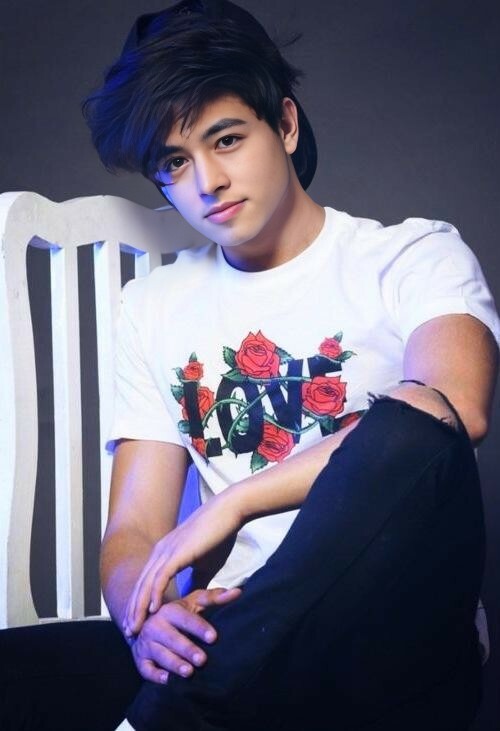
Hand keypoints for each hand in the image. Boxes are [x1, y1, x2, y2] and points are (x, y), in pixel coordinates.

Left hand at [124, 492, 241, 635]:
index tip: (136, 624)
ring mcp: (167, 551)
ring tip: (134, 628)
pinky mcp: (177, 553)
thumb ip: (196, 581)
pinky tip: (153, 610)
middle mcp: (160, 552)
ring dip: (139, 607)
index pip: (146, 583)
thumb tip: (192, 599)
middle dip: (133, 610)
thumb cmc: (219, 536)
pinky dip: (155, 594)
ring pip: (147, 584)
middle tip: (128, 632)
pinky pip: (161, 577)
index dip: (139, 604)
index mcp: (165, 553)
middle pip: (141, 586)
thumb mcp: (205, 565)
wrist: (228, 512)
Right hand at [130, 587, 240, 683]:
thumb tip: (238, 592)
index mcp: (169, 610)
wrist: (145, 625)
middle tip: (203, 660)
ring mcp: (146, 643)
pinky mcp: (140, 660)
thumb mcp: (193, 603)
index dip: (199, 627)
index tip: (213, 637)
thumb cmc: (177, 615)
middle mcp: (155, 626)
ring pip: (159, 654)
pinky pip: (145, 669)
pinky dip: (155, 675)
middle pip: (172, 638)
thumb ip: (214, 598)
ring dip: (174, 663)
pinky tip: (167, 681)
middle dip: (187, 649)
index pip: (185, 618)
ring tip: (189, 672)